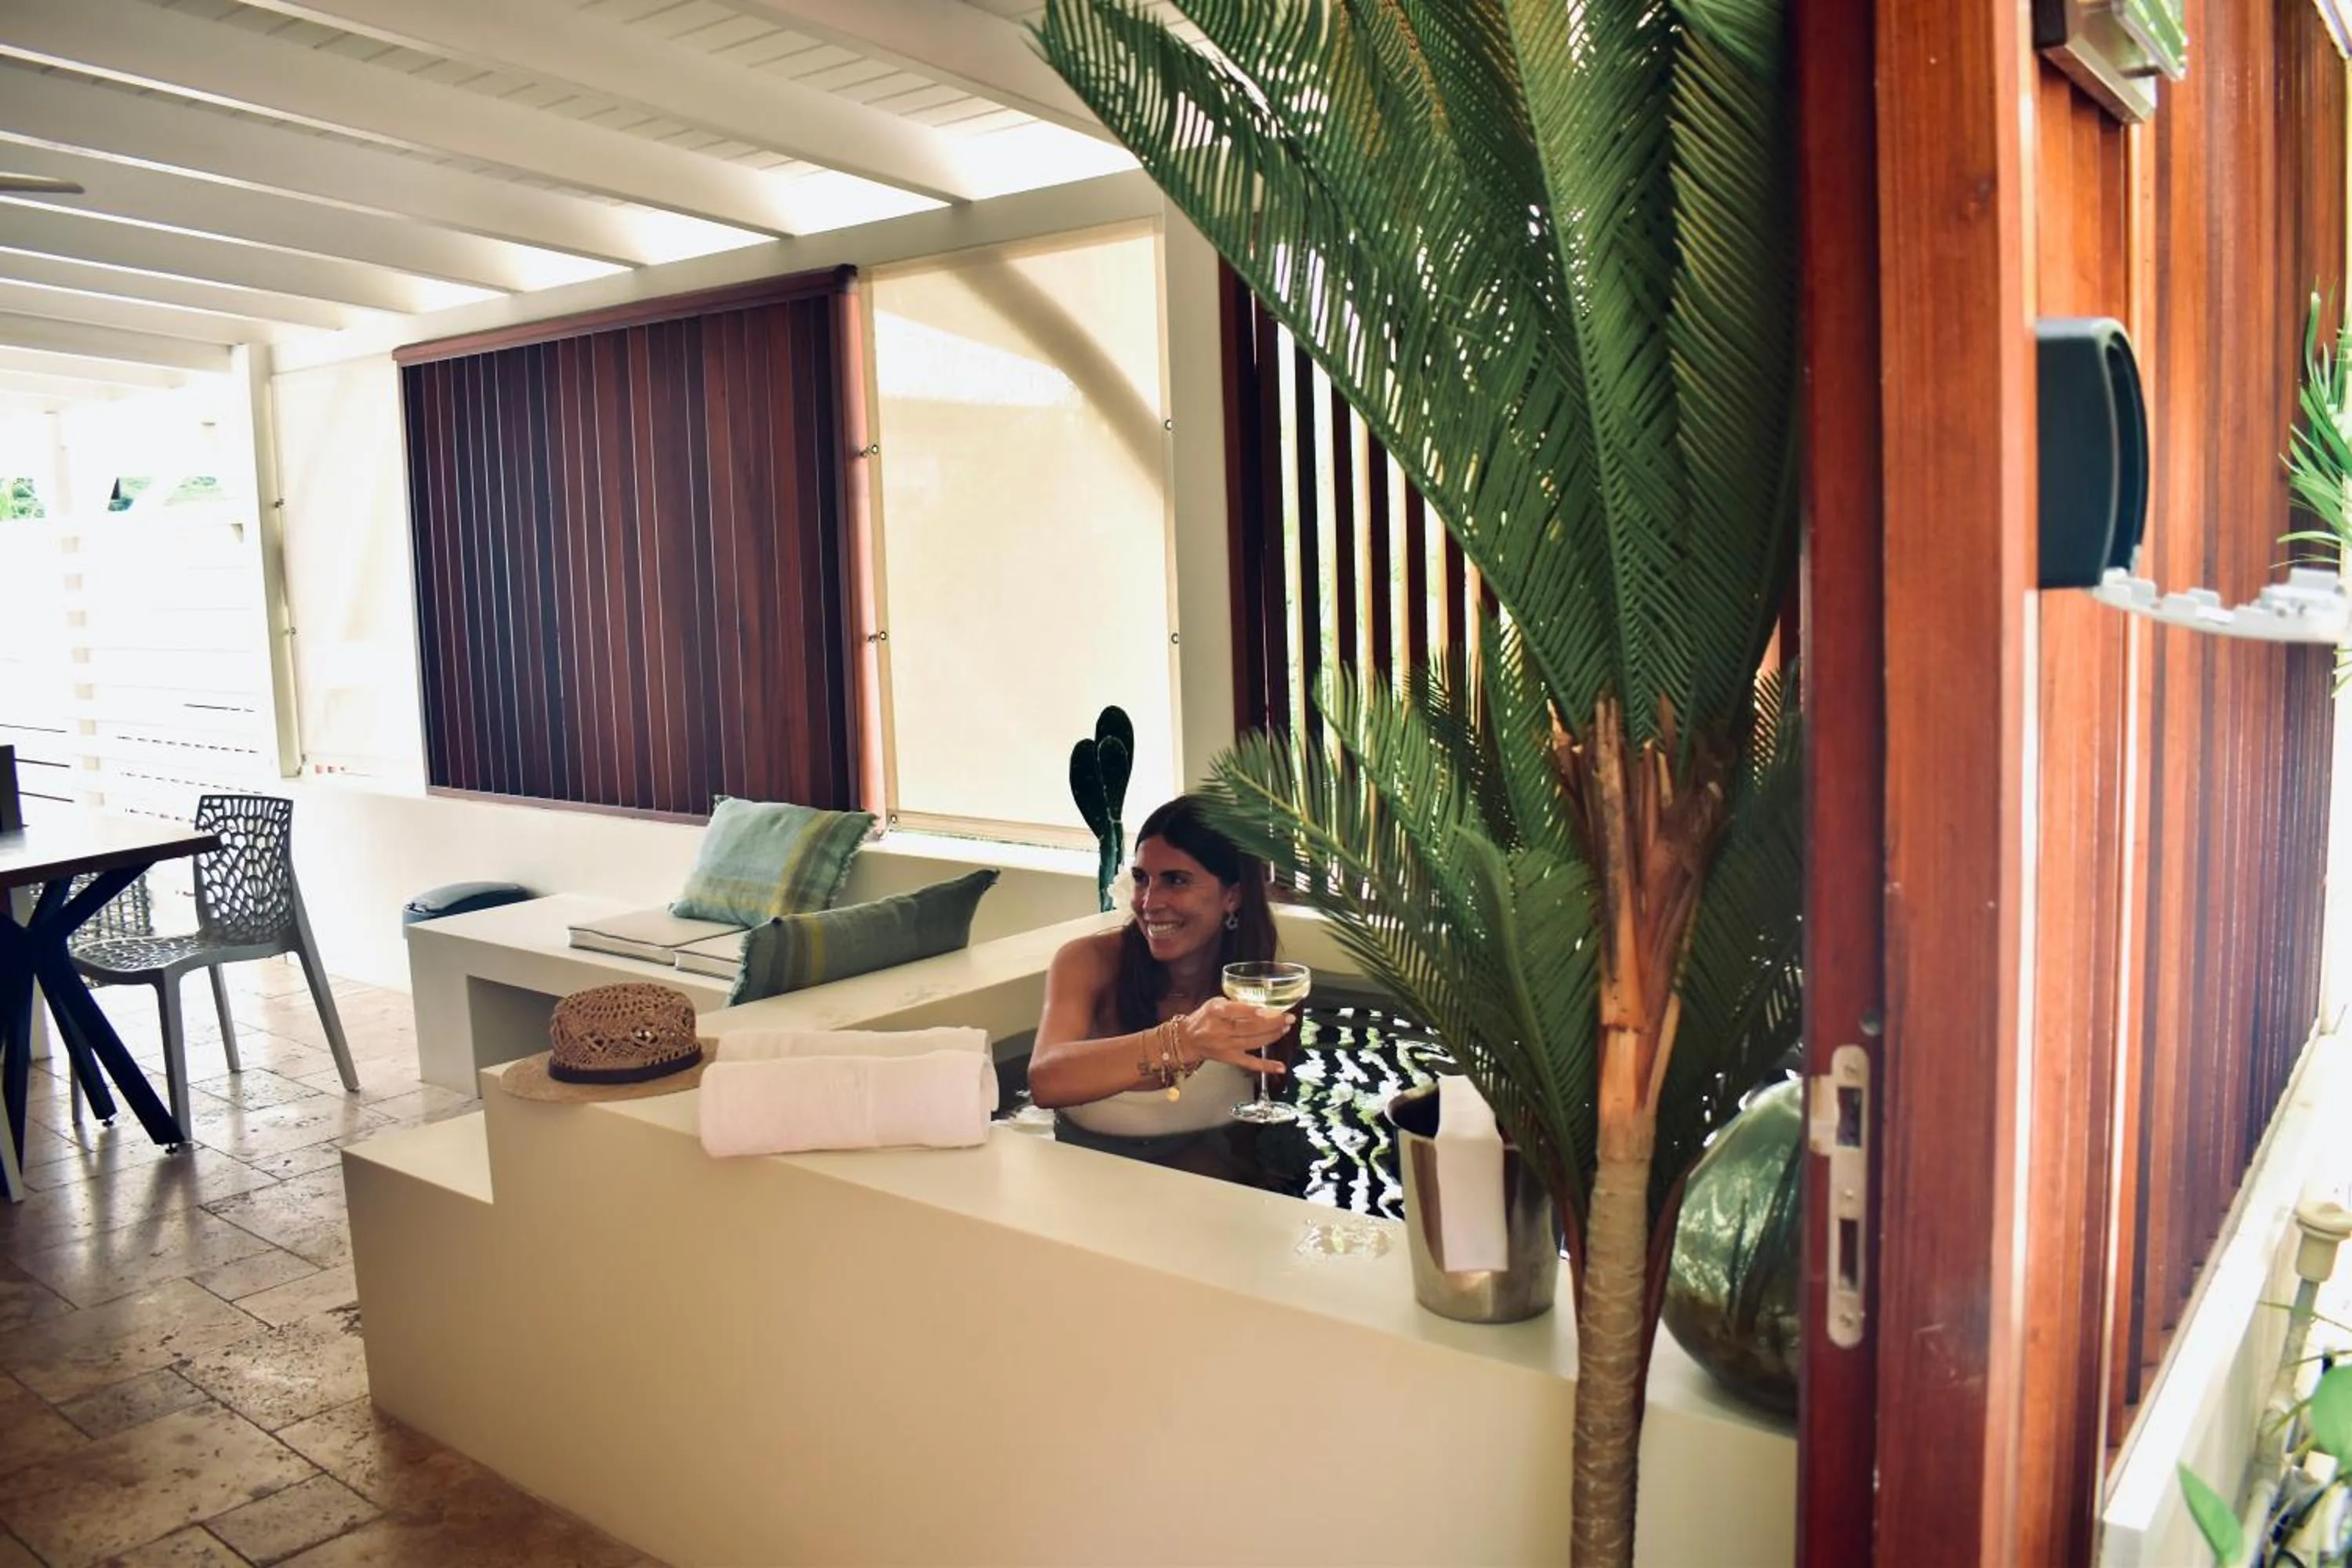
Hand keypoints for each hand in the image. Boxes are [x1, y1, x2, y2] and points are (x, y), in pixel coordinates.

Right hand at [1177, 997, 1291, 1075]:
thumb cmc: (1204, 1018)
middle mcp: (1220, 1030)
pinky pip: (1250, 1063)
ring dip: (1273, 1036)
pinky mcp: (1230, 1058)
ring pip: (1254, 1042)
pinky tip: (1280, 1067)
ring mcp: (1226, 1046)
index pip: (1236, 1011)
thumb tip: (1263, 1005)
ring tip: (1285, 1028)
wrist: (1188, 1039)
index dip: (1253, 1012)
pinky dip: (1266, 1066)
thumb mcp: (1215, 1003)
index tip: (1269, 1010)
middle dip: (1272, 1023)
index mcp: (1215, 1012)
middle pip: (1250, 1028)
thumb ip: (1236, 1003)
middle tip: (1288, 1018)